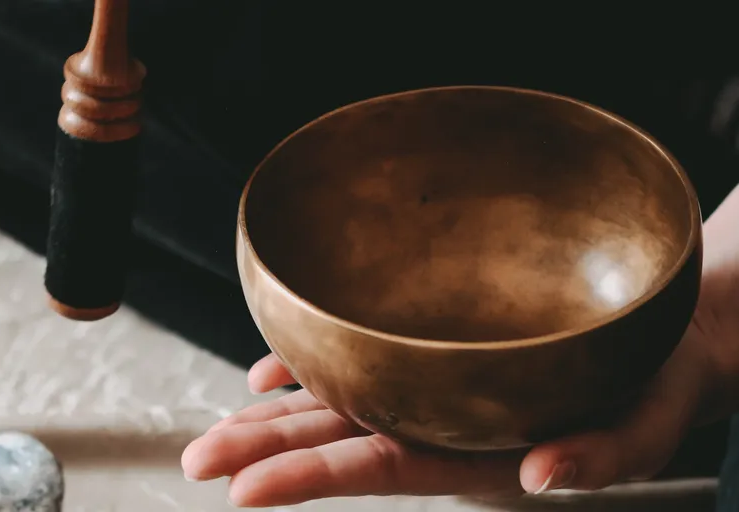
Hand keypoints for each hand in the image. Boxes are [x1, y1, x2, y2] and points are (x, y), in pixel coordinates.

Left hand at [182, 327, 716, 506]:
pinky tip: (269, 373)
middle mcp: (437, 423)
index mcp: (474, 452)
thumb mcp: (641, 430)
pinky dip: (308, 367)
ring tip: (214, 430)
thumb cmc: (648, 390)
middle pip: (336, 438)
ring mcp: (427, 391)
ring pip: (335, 403)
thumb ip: (598, 458)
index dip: (309, 478)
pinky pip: (356, 365)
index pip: (378, 468)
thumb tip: (543, 474)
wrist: (651, 346)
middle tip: (196, 461)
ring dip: (271, 416)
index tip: (243, 492)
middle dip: (263, 452)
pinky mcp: (429, 357)